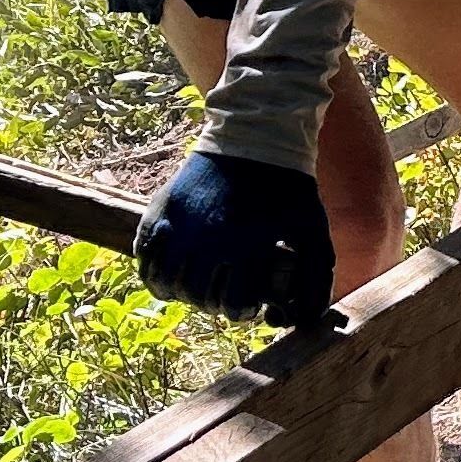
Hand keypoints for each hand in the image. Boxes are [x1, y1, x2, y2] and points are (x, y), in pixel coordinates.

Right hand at [134, 148, 337, 324]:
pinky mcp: (160, 212)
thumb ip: (316, 279)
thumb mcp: (313, 230)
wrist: (256, 139)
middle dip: (212, 303)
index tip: (247, 305)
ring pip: (166, 283)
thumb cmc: (289, 190)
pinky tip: (170, 274)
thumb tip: (303, 322)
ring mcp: (180, 225)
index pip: (234, 305)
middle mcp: (208, 239)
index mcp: (247, 246)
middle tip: (222, 294)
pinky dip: (153, 273)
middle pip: (198, 297)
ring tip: (197, 286)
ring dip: (182, 292)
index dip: (241, 313)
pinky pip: (144, 259)